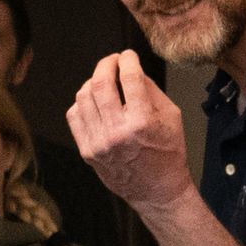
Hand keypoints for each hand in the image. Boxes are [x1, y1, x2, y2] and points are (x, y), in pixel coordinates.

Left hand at [67, 52, 195, 217]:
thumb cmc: (167, 152)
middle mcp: (117, 131)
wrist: (156, 190)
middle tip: (112, 61)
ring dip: (93, 82)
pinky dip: (82, 102)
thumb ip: (150, 89)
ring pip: (84, 97)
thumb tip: (131, 69)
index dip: (127, 60)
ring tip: (103, 81)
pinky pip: (74, 116)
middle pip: (101, 83)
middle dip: (106, 64)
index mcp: (142, 121)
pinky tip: (93, 101)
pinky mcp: (87, 151)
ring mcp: (99, 142)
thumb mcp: (171, 116)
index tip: (128, 56)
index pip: (130, 78)